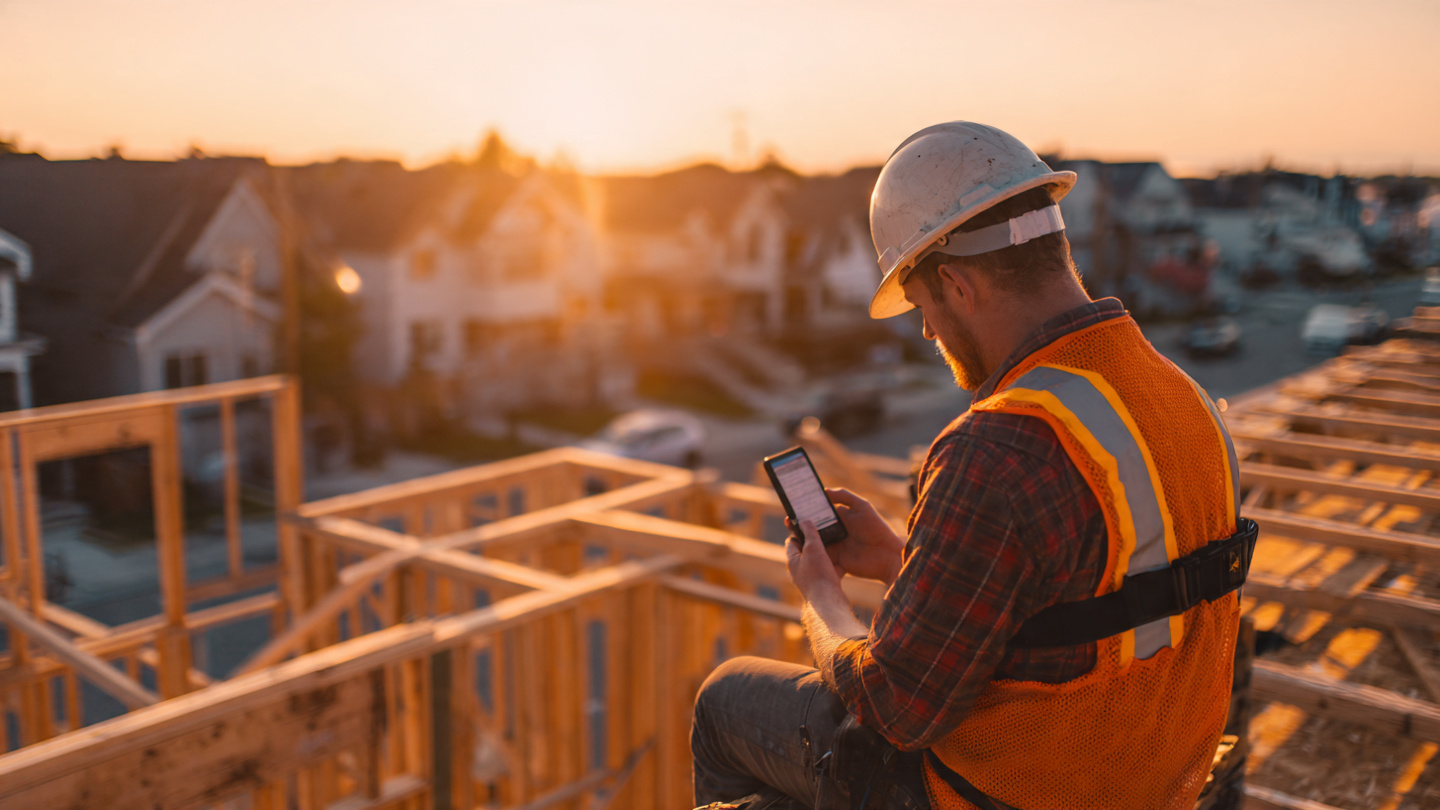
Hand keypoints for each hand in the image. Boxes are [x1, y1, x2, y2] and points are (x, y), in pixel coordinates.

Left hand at [786, 520, 844, 601]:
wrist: (829, 602)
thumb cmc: (818, 575)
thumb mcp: (813, 548)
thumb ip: (810, 533)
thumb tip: (804, 520)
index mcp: (793, 560)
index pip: (792, 541)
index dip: (798, 530)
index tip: (806, 521)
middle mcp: (801, 570)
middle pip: (807, 550)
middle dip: (816, 540)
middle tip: (825, 528)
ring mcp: (813, 578)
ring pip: (820, 560)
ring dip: (828, 551)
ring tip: (837, 538)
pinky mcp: (825, 584)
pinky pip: (831, 570)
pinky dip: (837, 563)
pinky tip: (846, 557)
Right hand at [787, 488, 904, 585]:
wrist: (887, 556)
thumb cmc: (876, 529)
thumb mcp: (862, 506)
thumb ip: (844, 496)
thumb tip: (824, 491)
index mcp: (839, 518)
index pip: (819, 512)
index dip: (807, 508)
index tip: (793, 504)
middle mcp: (834, 532)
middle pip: (812, 527)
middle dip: (799, 524)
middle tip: (788, 520)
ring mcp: (833, 547)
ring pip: (812, 542)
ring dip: (801, 539)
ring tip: (790, 533)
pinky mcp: (833, 561)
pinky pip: (818, 557)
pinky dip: (809, 554)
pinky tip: (799, 550)